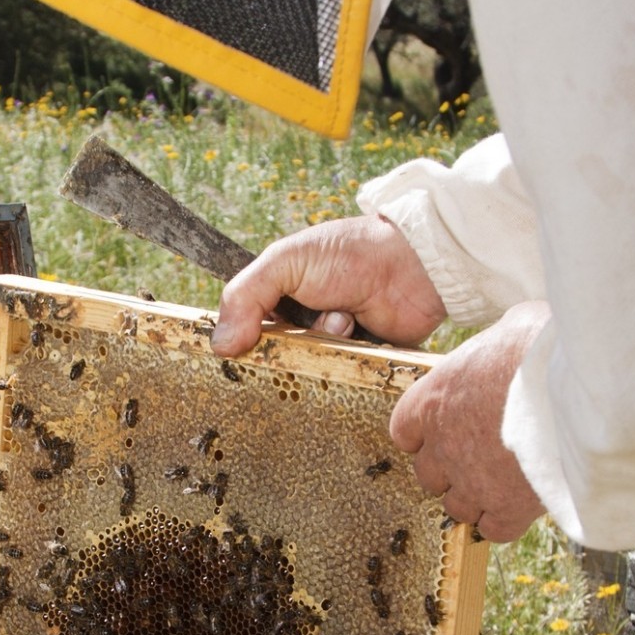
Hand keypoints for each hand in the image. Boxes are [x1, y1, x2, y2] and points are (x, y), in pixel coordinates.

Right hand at [212, 215, 446, 355]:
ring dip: (325, 348)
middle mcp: (303, 328)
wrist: (415, 264)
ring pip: (309, 374)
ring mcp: (332, 349)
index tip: (245, 346)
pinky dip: (349, 361)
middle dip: (289, 348)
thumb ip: (246, 295)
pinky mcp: (360, 367)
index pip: (246, 333)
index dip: (243, 343)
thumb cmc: (351, 253)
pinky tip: (362, 334)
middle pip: (275, 360)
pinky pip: (342, 382)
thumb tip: (219, 345)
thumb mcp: (286, 261)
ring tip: (344, 320)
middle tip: (303, 332)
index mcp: (280, 300)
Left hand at [389, 301, 551, 542]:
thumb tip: (513, 339)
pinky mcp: (506, 508)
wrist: (571, 384)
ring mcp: (471, 482)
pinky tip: (524, 504)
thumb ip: (496, 350)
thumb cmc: (539, 346)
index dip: (426, 435)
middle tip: (484, 457)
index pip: (405, 432)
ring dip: (477, 498)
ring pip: (458, 506)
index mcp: (432, 401)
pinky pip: (495, 529)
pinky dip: (506, 521)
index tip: (448, 431)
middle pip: (429, 474)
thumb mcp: (508, 328)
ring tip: (506, 482)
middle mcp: (443, 446)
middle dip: (453, 470)